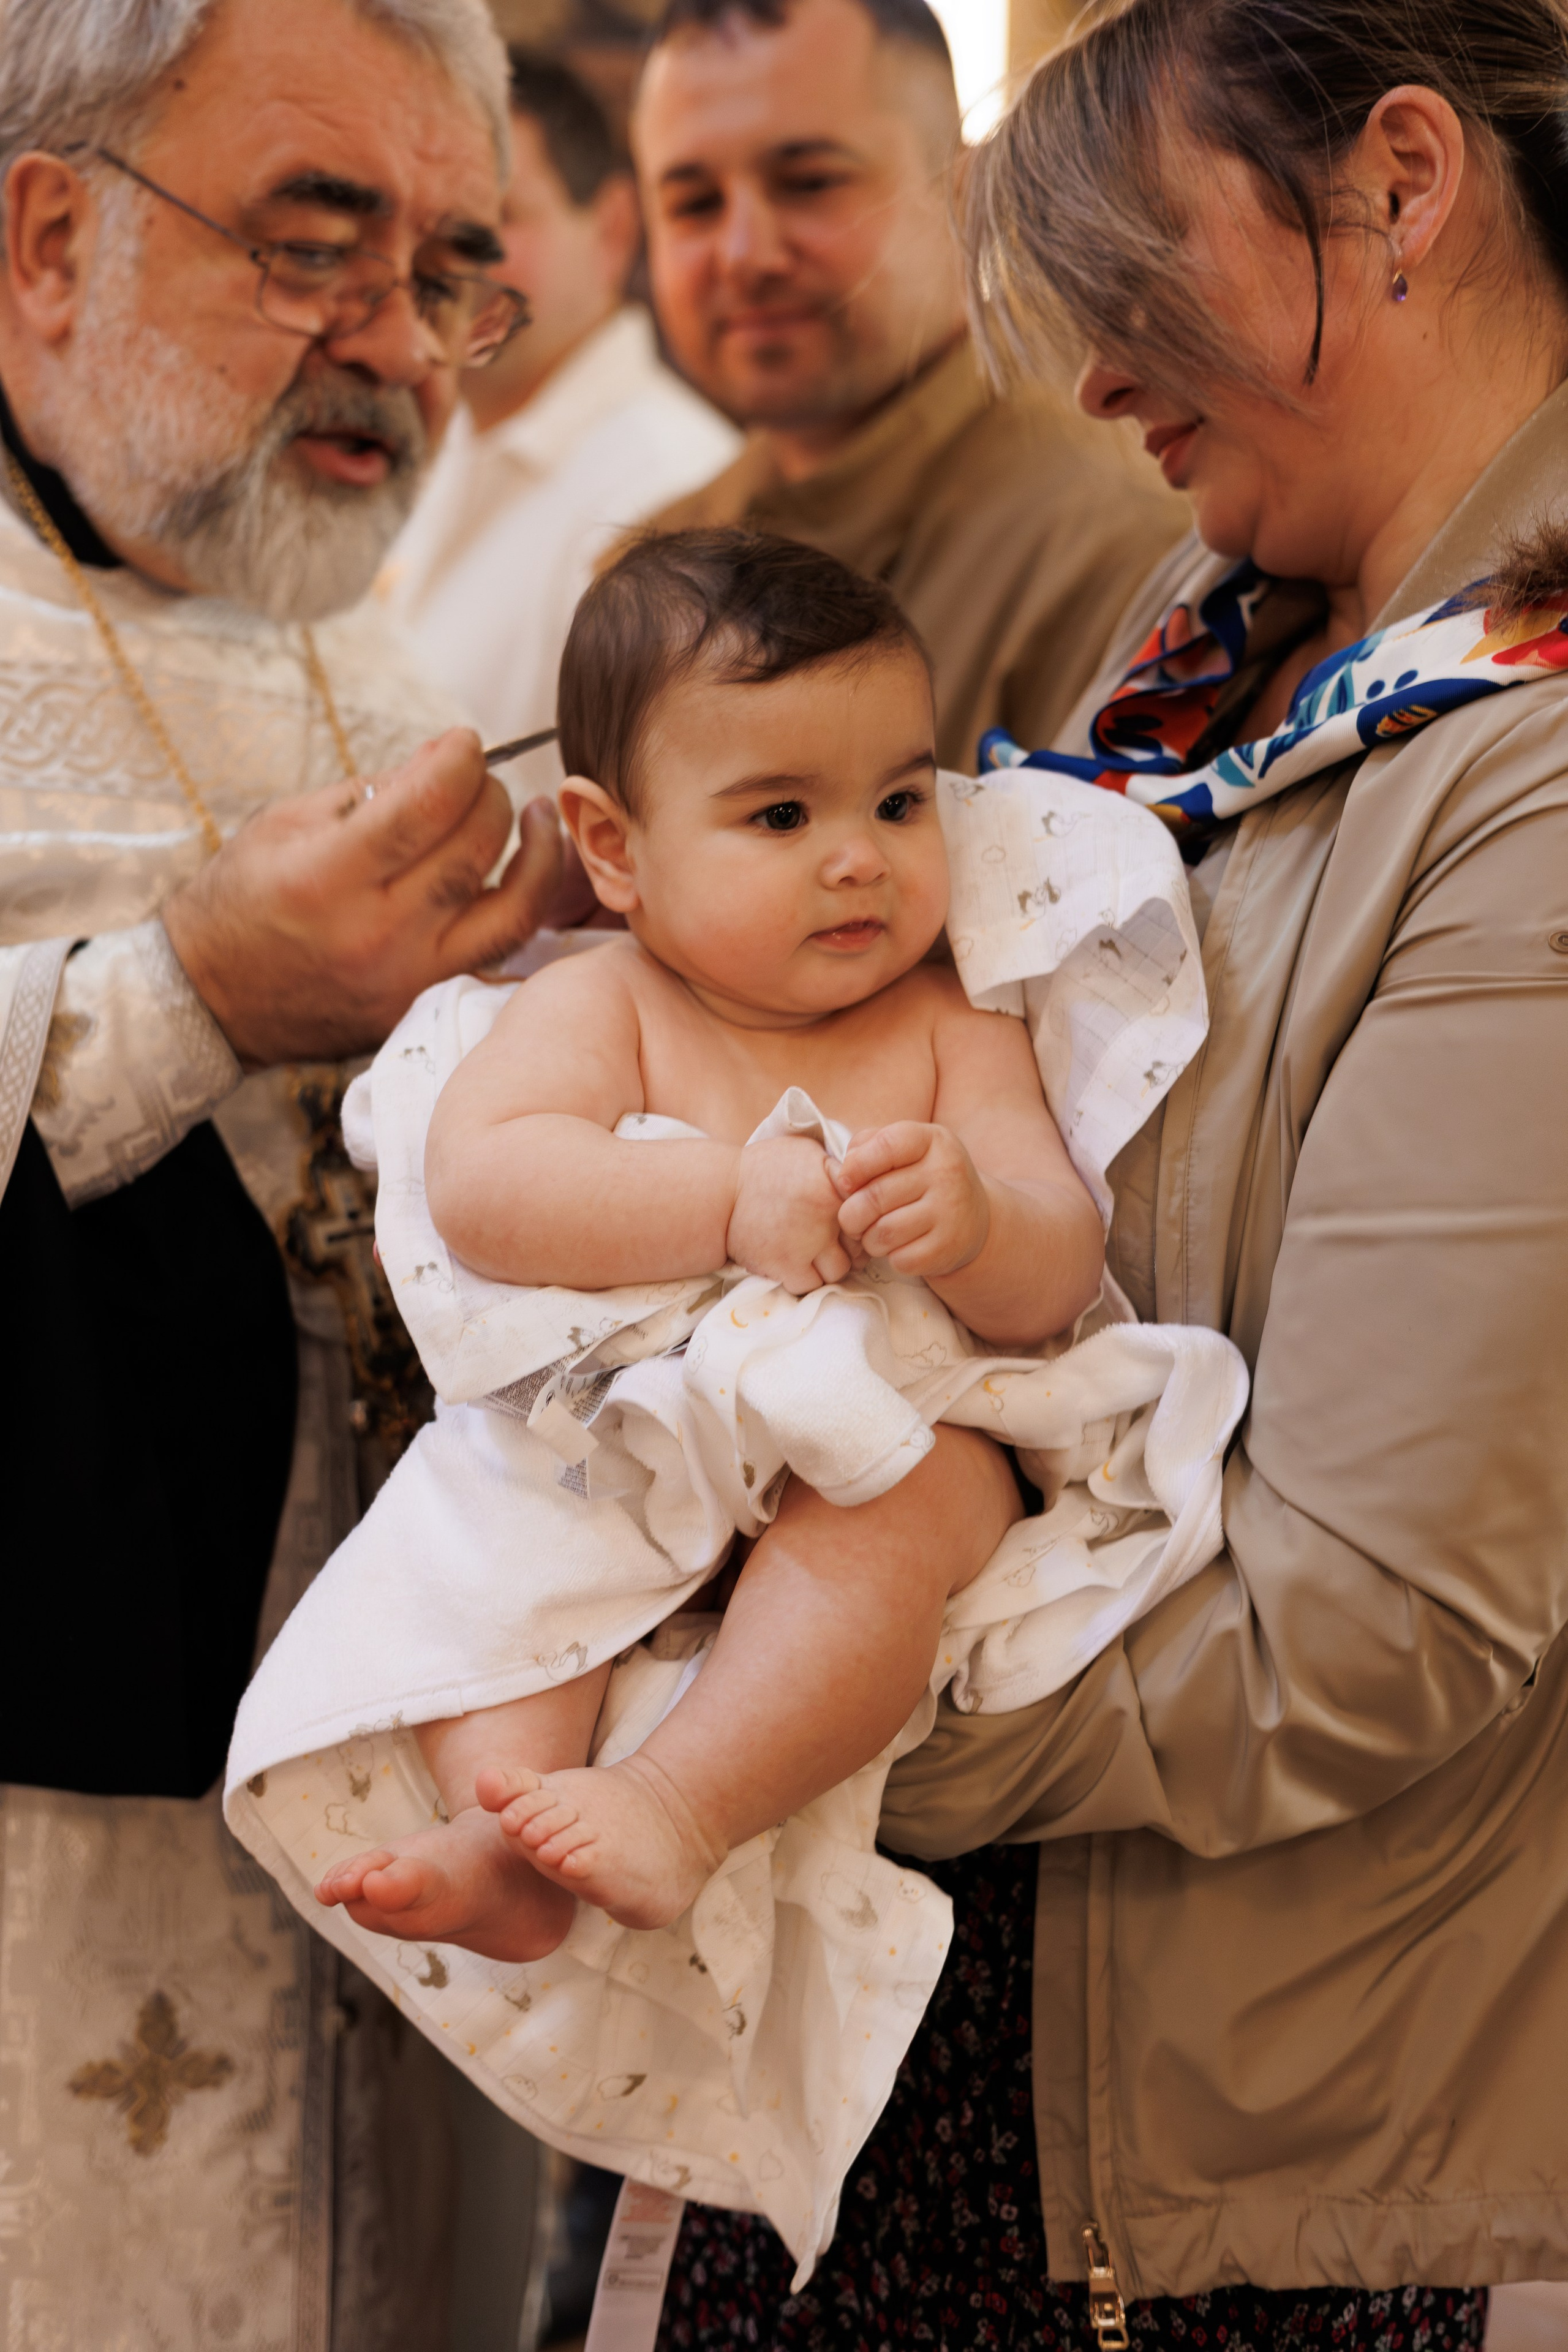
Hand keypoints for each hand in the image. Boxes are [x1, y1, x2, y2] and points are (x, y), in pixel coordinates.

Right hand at [162, 729, 562, 1065]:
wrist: (214, 1004)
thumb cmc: (242, 902)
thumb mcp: (285, 825)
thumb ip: (370, 791)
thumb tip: (443, 757)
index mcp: (328, 877)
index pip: (425, 804)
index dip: (460, 761)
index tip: (465, 741)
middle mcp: (375, 933)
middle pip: (473, 849)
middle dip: (490, 796)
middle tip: (481, 778)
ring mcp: (407, 977)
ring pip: (510, 911)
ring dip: (538, 856)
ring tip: (538, 817)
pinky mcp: (422, 1004)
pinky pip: (497, 952)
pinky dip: (522, 907)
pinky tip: (525, 872)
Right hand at [726, 1135, 851, 1292]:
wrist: (719, 1193)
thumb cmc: (763, 1168)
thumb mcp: (805, 1151)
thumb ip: (838, 1165)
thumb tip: (865, 1175)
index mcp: (835, 1185)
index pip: (872, 1211)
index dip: (865, 1218)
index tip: (852, 1220)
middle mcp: (827, 1215)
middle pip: (861, 1245)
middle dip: (853, 1247)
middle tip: (837, 1243)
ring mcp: (807, 1244)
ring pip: (840, 1271)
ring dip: (831, 1266)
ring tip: (817, 1256)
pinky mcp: (786, 1267)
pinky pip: (812, 1285)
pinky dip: (807, 1279)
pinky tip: (798, 1265)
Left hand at [833, 1122, 989, 1277]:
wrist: (973, 1216)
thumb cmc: (923, 1178)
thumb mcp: (905, 1150)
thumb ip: (869, 1145)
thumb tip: (844, 1172)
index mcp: (933, 1141)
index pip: (886, 1145)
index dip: (855, 1165)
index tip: (844, 1183)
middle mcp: (947, 1172)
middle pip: (875, 1196)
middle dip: (851, 1213)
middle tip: (852, 1219)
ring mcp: (951, 1211)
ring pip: (883, 1233)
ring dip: (867, 1239)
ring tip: (874, 1233)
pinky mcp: (949, 1247)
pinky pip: (899, 1259)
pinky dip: (889, 1257)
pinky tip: (898, 1247)